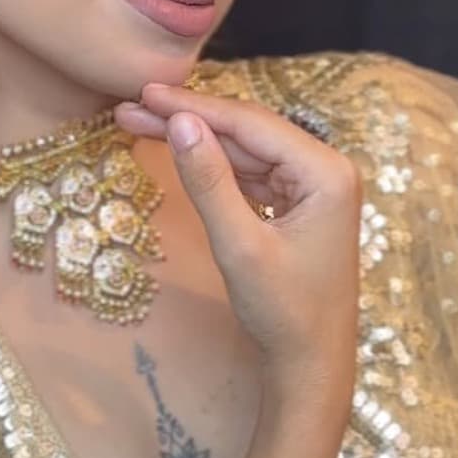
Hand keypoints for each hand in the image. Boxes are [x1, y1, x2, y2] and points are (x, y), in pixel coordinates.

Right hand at [116, 81, 361, 389]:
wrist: (311, 363)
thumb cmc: (283, 312)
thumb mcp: (239, 245)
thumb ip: (209, 182)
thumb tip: (181, 123)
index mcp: (326, 172)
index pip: (251, 125)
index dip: (195, 107)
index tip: (146, 94)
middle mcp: (326, 170)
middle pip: (248, 131)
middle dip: (190, 119)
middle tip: (131, 107)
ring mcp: (314, 186)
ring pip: (246, 150)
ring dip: (198, 140)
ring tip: (141, 124)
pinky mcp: (298, 203)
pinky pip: (251, 172)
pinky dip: (215, 164)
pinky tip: (181, 151)